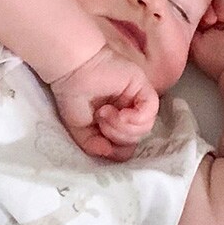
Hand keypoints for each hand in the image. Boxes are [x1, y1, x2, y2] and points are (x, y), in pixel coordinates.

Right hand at [50, 46, 158, 161]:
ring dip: (122, 127)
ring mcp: (137, 100)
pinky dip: (134, 118)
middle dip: (118, 136)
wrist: (73, 71)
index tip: (100, 138)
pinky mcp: (143, 88)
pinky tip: (119, 112)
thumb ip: (94, 145)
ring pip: (145, 128)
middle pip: (137, 138)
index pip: (128, 145)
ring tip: (105, 113)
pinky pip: (150, 112)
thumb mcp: (80, 129)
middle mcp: (130, 111)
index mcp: (117, 121)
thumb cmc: (73, 95)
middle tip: (100, 120)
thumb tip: (109, 153)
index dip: (116, 148)